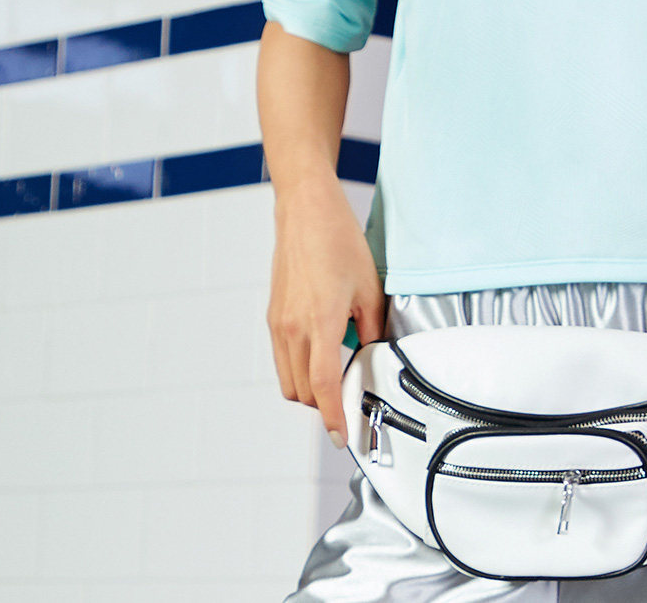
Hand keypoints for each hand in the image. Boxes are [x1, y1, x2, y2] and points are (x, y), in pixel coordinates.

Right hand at [267, 172, 388, 449]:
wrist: (306, 211)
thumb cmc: (340, 242)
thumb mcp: (369, 287)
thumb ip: (373, 329)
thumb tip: (373, 358)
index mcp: (321, 321)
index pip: (323, 385)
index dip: (333, 416)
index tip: (342, 436)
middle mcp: (292, 328)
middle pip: (303, 392)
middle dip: (324, 404)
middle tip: (349, 396)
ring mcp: (278, 323)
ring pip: (288, 380)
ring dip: (310, 388)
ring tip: (336, 371)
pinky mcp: (273, 316)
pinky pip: (282, 359)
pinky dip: (299, 367)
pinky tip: (322, 348)